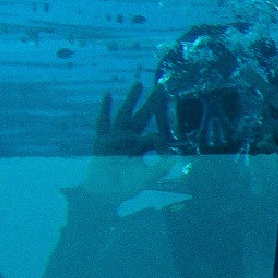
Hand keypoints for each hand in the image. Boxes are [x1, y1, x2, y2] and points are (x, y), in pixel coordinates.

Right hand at [83, 83, 173, 198]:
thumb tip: (175, 158)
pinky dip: (105, 109)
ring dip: (131, 99)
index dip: (160, 143)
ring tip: (139, 83)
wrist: (103, 193)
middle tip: (162, 86)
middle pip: (143, 116)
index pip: (154, 137)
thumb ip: (159, 170)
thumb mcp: (144, 179)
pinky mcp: (101, 140)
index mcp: (140, 147)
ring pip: (125, 114)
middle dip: (152, 102)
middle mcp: (129, 138)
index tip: (163, 154)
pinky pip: (103, 122)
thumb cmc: (123, 187)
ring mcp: (115, 137)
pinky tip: (108, 94)